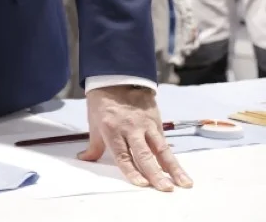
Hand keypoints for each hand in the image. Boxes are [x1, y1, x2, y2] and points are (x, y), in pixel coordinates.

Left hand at [78, 85, 192, 190]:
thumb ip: (94, 145)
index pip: (122, 154)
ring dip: (173, 168)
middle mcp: (130, 129)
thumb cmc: (102, 103)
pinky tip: (180, 172)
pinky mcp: (156, 122)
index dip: (131, 170)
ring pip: (161, 149)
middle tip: (165, 189)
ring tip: (184, 184)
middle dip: (155, 173)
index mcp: (111, 129)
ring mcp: (145, 125)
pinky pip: (164, 143)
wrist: (117, 78)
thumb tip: (84, 159)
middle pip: (144, 154)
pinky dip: (172, 158)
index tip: (141, 185)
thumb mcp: (94, 123)